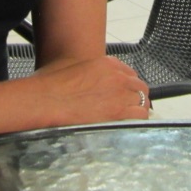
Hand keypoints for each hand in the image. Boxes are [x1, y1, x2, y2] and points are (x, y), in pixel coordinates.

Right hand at [31, 56, 149, 123]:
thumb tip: (90, 87)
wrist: (47, 100)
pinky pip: (140, 115)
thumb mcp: (73, 70)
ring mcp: (120, 93)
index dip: (128, 87)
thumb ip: (90, 75)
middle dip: (135, 98)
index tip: (124, 96)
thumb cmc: (51, 87)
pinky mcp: (119, 111)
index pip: (130, 74)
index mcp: (107, 63)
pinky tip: (128, 126)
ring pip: (143, 101)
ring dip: (137, 110)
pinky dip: (137, 121)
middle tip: (128, 110)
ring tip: (128, 120)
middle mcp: (117, 76)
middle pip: (139, 87)